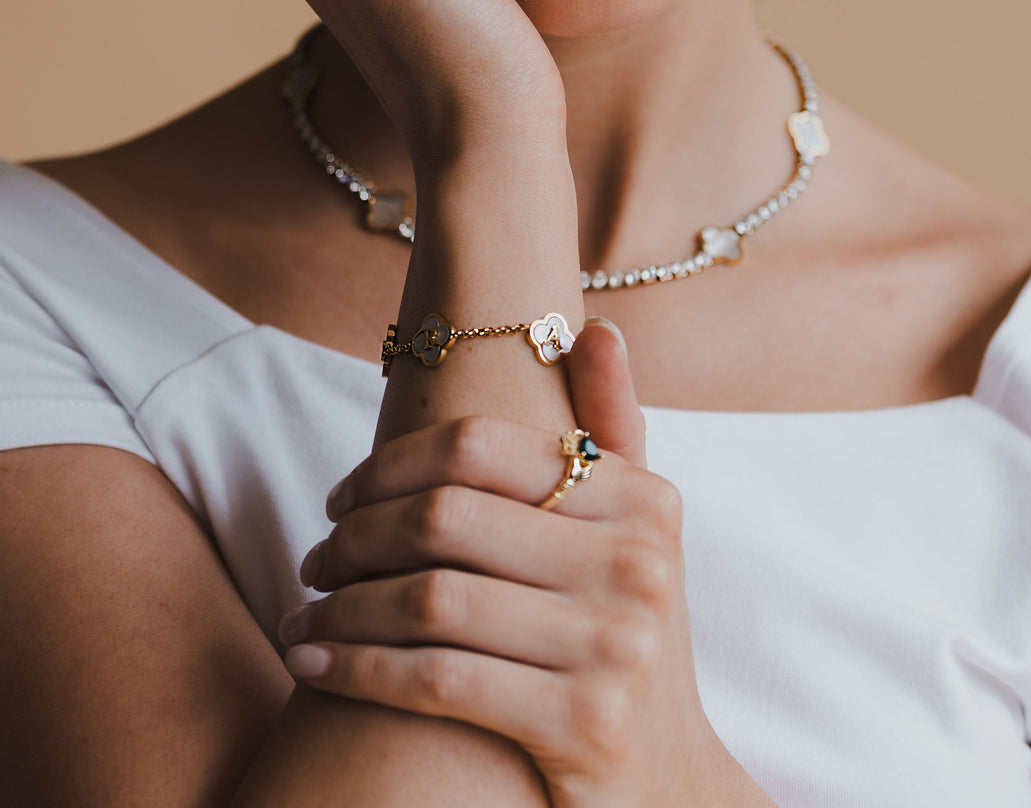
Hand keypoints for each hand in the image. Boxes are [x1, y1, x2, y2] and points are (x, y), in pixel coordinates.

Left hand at [278, 324, 732, 807]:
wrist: (668, 780)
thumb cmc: (622, 635)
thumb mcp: (635, 532)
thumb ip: (614, 429)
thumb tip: (595, 328)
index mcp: (642, 499)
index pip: (481, 444)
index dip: (390, 463)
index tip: (342, 495)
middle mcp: (638, 562)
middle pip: (444, 517)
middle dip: (353, 537)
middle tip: (315, 559)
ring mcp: (616, 646)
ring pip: (429, 599)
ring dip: (340, 605)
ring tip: (303, 613)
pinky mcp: (584, 726)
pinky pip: (434, 679)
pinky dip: (354, 667)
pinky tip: (311, 661)